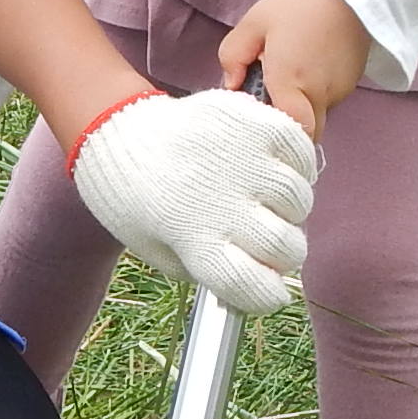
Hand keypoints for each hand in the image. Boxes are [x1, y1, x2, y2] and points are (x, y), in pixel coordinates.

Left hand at [69, 88, 316, 314]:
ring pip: (298, 199)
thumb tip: (257, 280)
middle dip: (286, 254)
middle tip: (273, 243)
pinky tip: (281, 169)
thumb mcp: (158, 250)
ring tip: (271, 202)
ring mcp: (240, 158)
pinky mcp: (251, 122)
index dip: (267, 296)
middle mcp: (221, 201)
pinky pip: (299, 149)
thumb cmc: (138, 198)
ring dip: (292, 209)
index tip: (269, 290)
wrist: (117, 132)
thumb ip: (205, 270)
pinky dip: (300, 163)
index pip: (252, 285)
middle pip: (285, 246)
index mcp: (194, 239)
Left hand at [217, 0, 369, 139]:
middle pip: (304, 130)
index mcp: (292, 81)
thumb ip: (234, 55)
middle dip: (287, 124)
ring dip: (300, 104)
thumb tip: (231, 84)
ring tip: (290, 72)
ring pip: (316, 115)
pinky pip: (328, 99)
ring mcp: (339, 91)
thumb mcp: (255, 22)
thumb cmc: (298, 5)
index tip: (261, 124)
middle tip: (270, 98)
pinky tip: (309, 65)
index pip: (292, 132)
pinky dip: (315, 92)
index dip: (277, 136)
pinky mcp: (351, 83)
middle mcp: (319, 93)